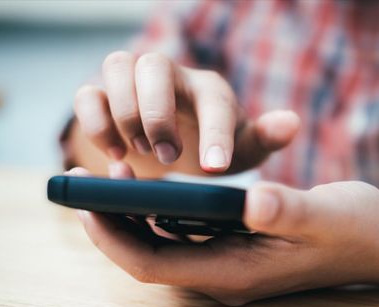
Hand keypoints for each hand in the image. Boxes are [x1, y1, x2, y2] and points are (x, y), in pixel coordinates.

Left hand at [69, 162, 378, 305]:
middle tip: (95, 177)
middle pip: (150, 256)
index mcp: (238, 272)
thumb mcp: (326, 214)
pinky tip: (158, 183)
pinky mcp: (237, 246)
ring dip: (135, 216)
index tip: (89, 202)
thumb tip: (251, 200)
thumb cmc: (355, 229)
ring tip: (117, 175)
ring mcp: (230, 261)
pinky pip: (185, 234)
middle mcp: (225, 273)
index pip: (156, 265)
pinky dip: (162, 212)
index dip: (115, 238)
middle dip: (114, 223)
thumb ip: (288, 210)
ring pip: (164, 245)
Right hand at [73, 51, 299, 173]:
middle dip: (157, 115)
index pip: (214, 100)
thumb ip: (264, 138)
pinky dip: (95, 122)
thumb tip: (291, 123)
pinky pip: (87, 94)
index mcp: (210, 90)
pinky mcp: (105, 98)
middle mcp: (171, 77)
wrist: (180, 145)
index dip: (214, 132)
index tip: (213, 168)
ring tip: (138, 153)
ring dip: (123, 113)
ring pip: (117, 66)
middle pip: (154, 65)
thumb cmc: (214, 146)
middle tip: (167, 157)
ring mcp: (135, 83)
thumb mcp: (242, 149)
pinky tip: (115, 155)